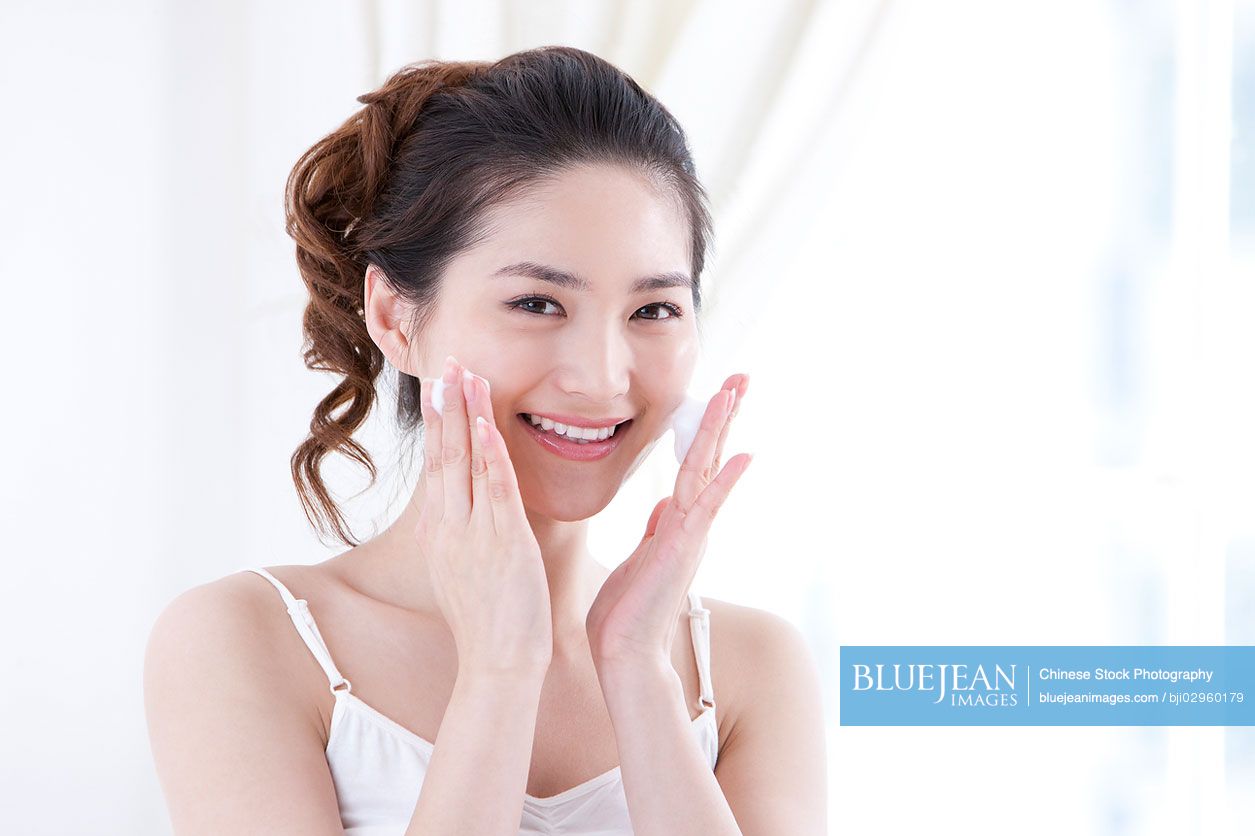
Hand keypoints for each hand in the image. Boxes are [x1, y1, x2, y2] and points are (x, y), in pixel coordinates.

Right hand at [415, 354, 552, 678]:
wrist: (497, 665)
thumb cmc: (489, 624)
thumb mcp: (466, 572)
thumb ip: (465, 536)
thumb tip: (467, 512)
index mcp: (441, 533)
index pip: (437, 466)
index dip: (438, 424)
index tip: (438, 388)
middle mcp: (450, 528)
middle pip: (444, 455)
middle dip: (445, 406)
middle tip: (446, 363)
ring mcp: (474, 534)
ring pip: (465, 463)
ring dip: (465, 415)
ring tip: (464, 374)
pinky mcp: (504, 544)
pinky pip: (495, 490)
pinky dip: (490, 455)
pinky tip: (485, 424)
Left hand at [586, 374, 751, 671]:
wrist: (623, 655)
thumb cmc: (625, 614)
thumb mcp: (638, 560)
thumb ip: (656, 530)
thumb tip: (665, 503)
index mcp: (675, 523)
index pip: (692, 463)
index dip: (703, 428)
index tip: (716, 393)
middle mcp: (689, 524)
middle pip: (707, 456)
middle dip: (722, 415)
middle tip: (740, 376)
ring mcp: (689, 535)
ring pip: (707, 469)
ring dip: (721, 429)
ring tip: (736, 391)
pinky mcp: (682, 550)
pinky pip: (706, 508)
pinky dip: (724, 481)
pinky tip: (743, 455)